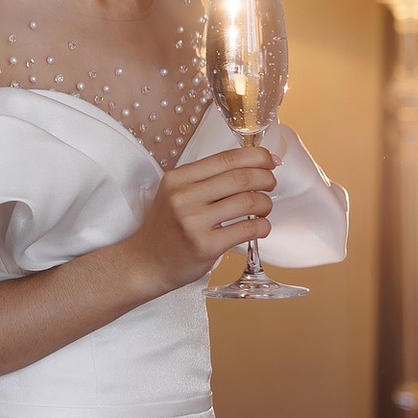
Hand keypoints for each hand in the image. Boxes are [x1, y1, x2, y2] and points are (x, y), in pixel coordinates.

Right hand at [122, 146, 276, 294]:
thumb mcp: (175, 194)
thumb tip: (252, 166)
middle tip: (270, 185)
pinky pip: (248, 229)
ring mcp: (193, 222)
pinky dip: (263, 226)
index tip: (270, 161)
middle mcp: (183, 197)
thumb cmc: (167, 227)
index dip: (256, 156)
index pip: (225, 158)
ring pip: (249, 202)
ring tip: (263, 208)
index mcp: (177, 179)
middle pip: (241, 178)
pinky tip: (260, 227)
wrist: (146, 261)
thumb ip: (205, 179)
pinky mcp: (205, 245)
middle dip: (266, 179)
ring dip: (266, 204)